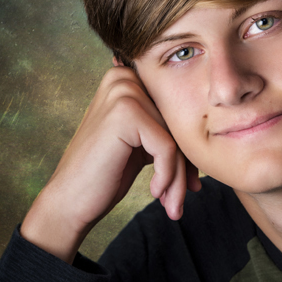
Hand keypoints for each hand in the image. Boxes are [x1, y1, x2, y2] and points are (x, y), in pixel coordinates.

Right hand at [20, 62, 200, 262]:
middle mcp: (125, 78)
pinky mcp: (126, 113)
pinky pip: (168, 148)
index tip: (190, 182)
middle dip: (185, 166)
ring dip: (179, 177)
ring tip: (172, 204)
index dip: (186, 150)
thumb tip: (213, 130)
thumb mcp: (143, 143)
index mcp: (128, 78)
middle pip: (178, 125)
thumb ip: (167, 127)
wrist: (69, 201)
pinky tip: (155, 193)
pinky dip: (167, 176)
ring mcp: (124, 92)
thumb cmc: (106, 173)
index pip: (176, 114)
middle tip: (182, 198)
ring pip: (176, 138)